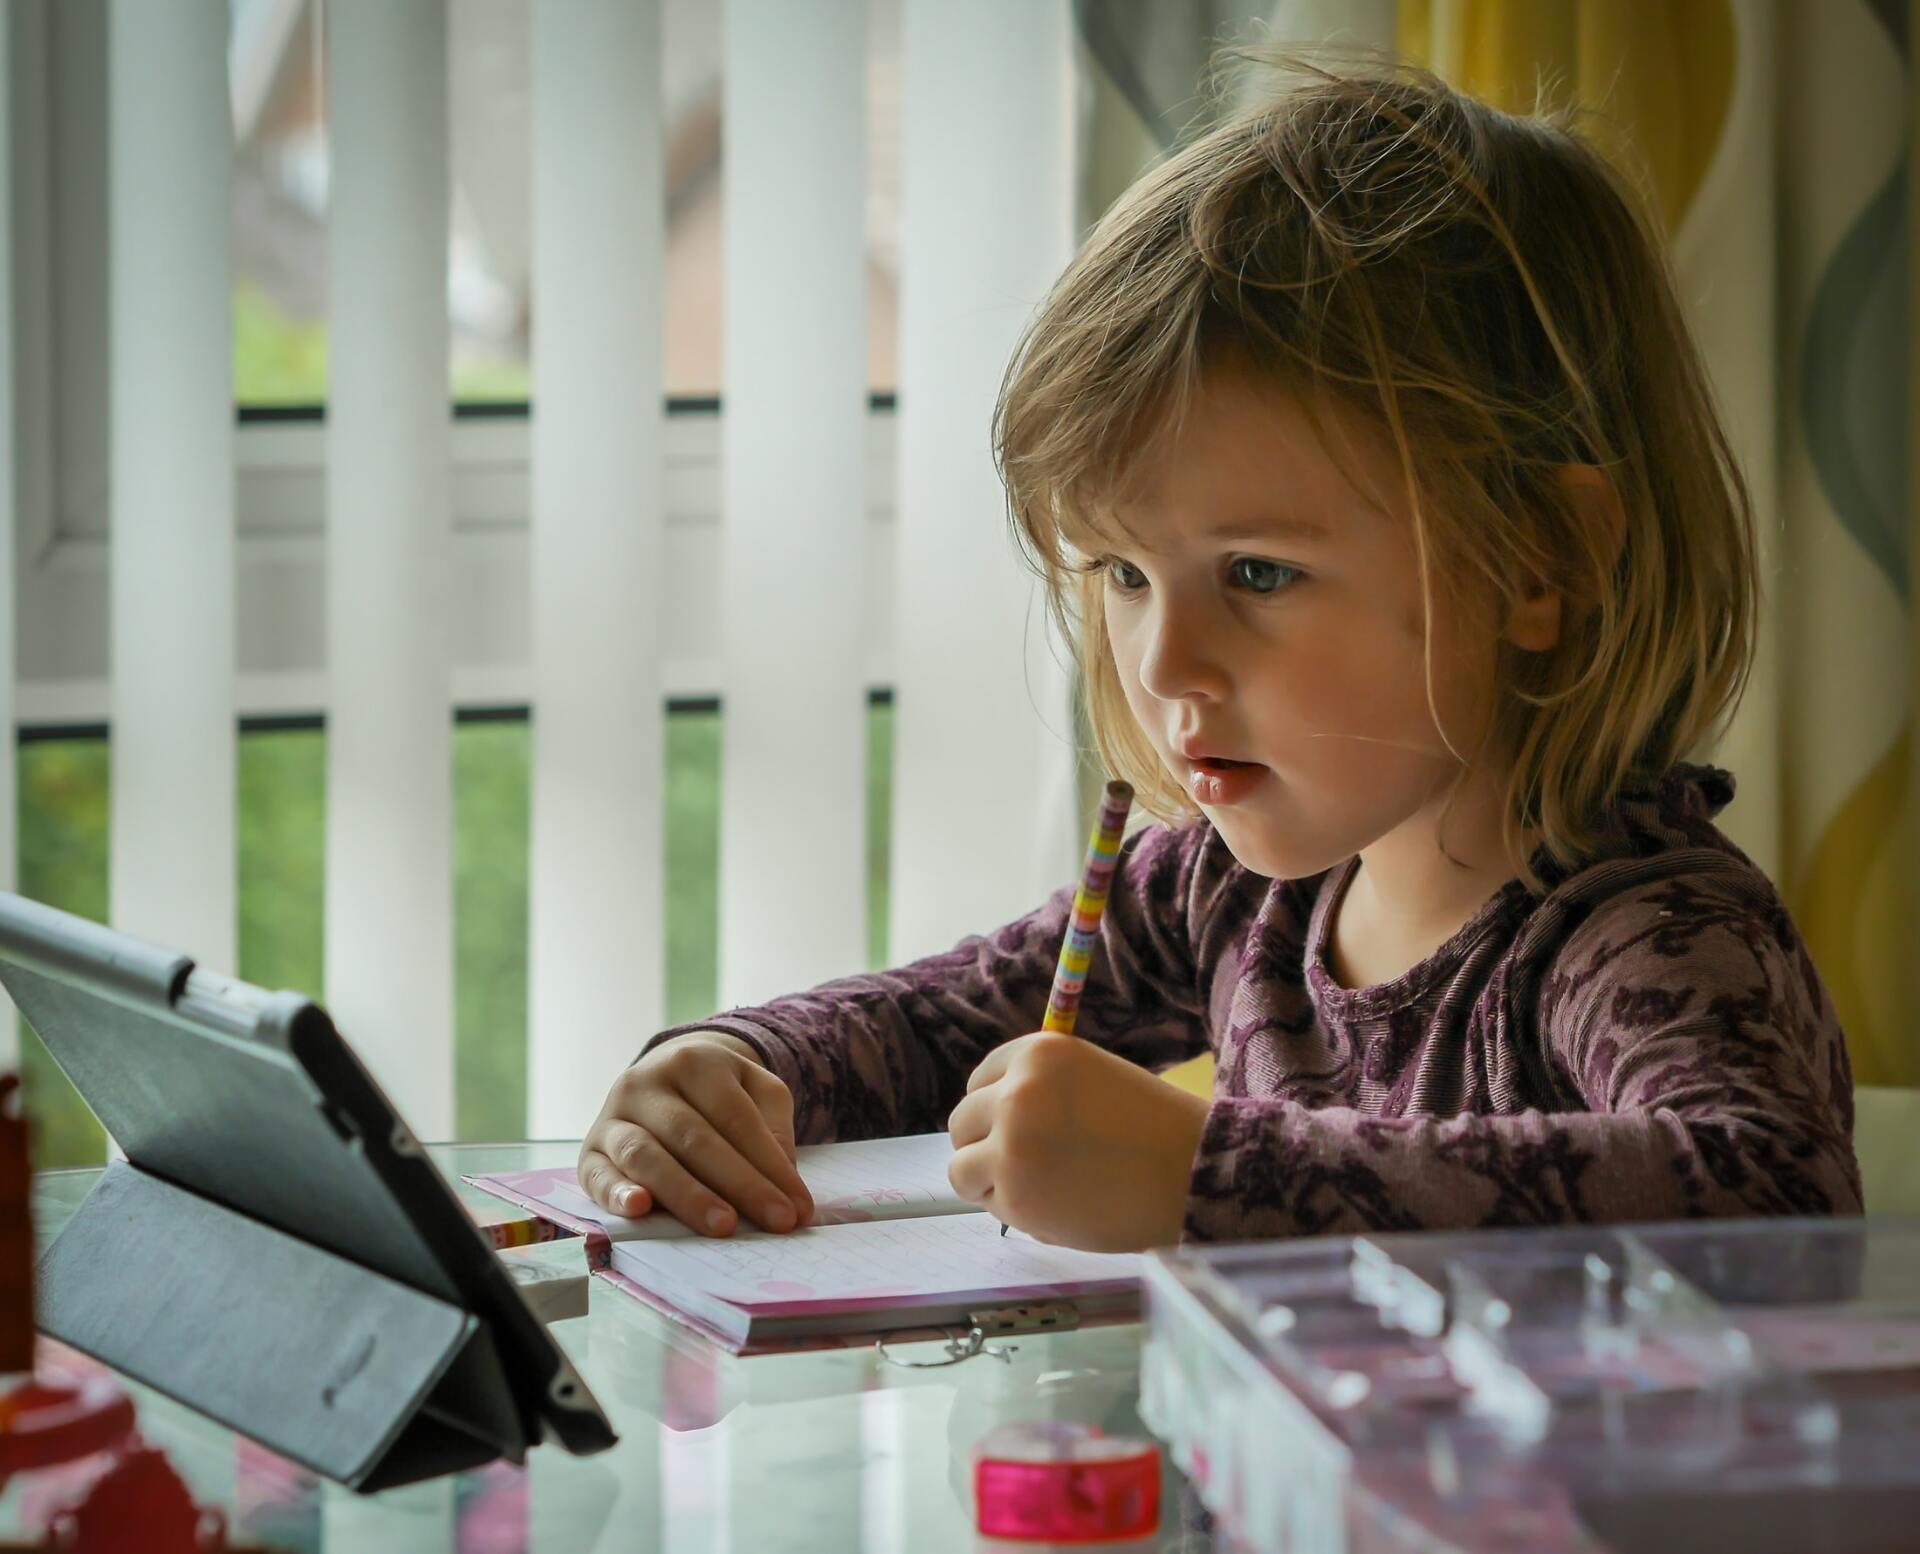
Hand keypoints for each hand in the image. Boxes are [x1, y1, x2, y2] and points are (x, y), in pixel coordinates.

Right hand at [577, 1032, 813, 1236]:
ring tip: (724, 1225)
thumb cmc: (721, 1092)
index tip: (797, 1208)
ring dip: (686, 1195)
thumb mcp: (757, 1090)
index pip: (736, 1118)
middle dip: (739, 1184)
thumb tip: (783, 1181)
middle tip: (774, 1221)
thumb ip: (774, 1127)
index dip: (769, 1165)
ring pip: (646, 1155)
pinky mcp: (588, 1150)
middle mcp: (646, 1083)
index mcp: (695, 1062)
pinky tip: (641, 1210)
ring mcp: (612, 1115)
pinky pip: (597, 1174)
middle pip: (695, 1138)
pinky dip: (616, 1193)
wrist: (664, 1073)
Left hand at [945, 1032, 1210, 1251]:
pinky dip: (1014, 1211)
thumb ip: (1039, 1089)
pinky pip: (990, 1205)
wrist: (1193, 1174)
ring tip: (1036, 1188)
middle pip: (961, 1122)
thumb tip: (986, 1119)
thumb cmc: (1152, 1127)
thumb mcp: (1089, 1078)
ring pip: (960, 1168)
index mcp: (1037, 1053)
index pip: (980, 1080)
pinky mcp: (1015, 1197)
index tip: (1015, 1127)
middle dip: (984, 1145)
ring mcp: (1010, 1147)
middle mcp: (1015, 1093)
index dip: (994, 1108)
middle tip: (1023, 1165)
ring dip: (989, 1181)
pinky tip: (1057, 1207)